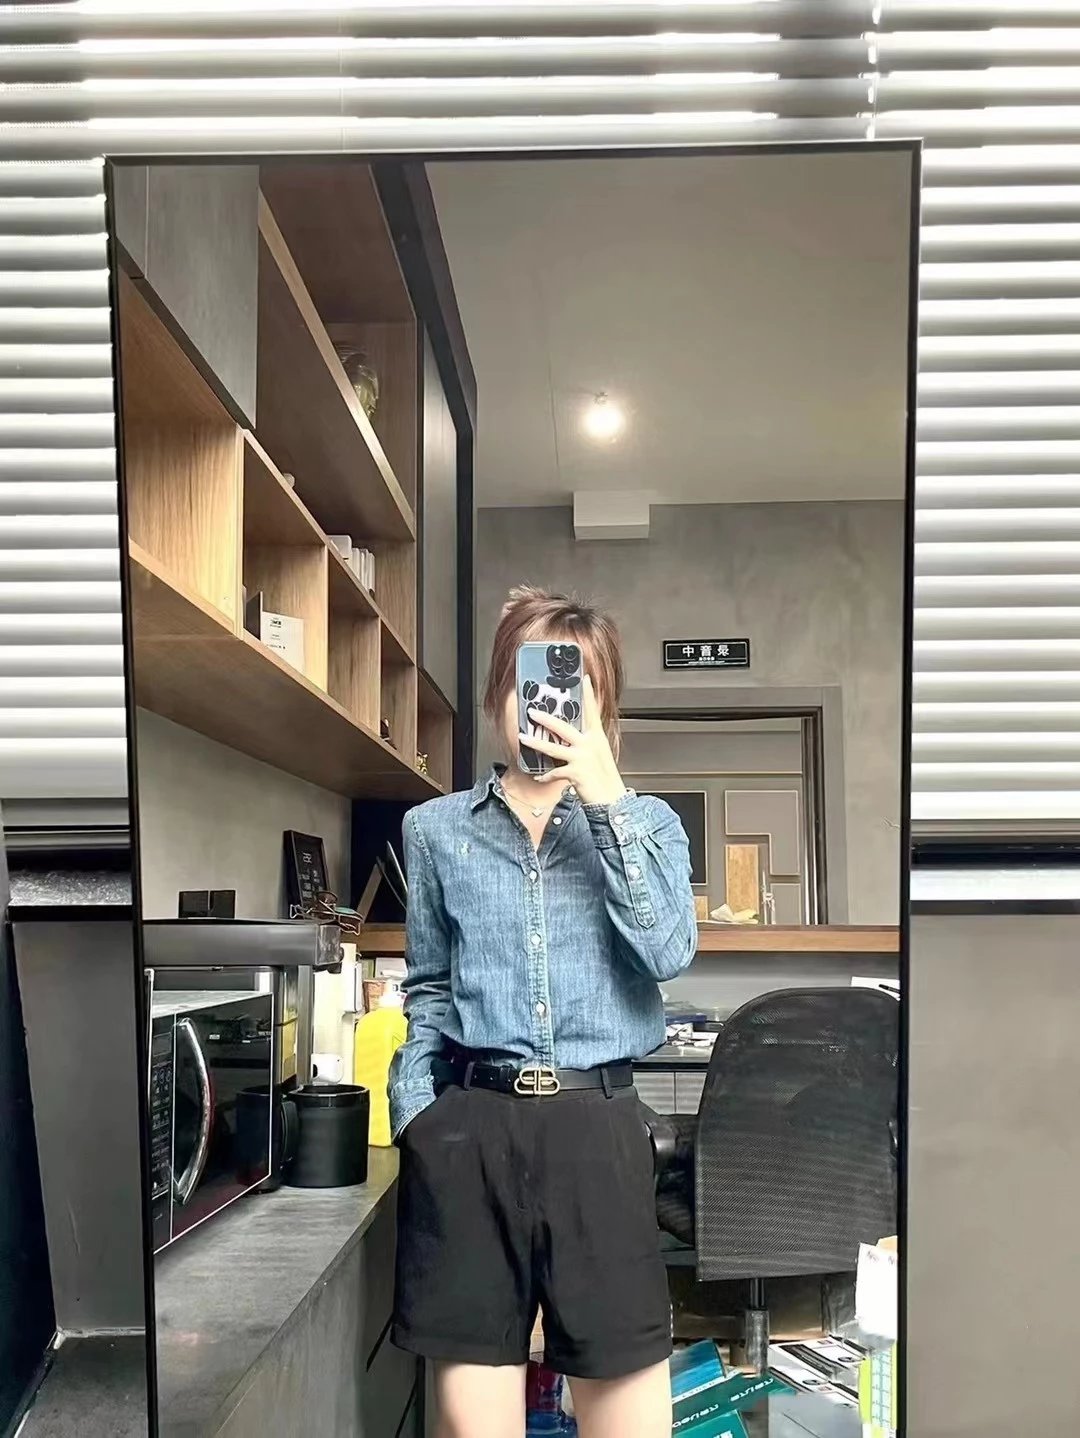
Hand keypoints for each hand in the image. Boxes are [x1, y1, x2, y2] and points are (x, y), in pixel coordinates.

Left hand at [520, 675, 626, 806]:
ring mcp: (583, 758)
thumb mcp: (599, 755)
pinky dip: (546, 775)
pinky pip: (555, 772)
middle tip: (533, 712)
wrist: (613, 800)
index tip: (584, 678)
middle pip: (564, 727)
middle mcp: (590, 745)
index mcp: (597, 737)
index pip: (592, 711)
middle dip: (546, 719)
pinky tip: (539, 776)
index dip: (588, 693)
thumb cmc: (605, 778)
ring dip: (536, 743)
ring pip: (554, 748)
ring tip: (523, 738)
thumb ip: (586, 743)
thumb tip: (571, 737)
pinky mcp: (576, 773)